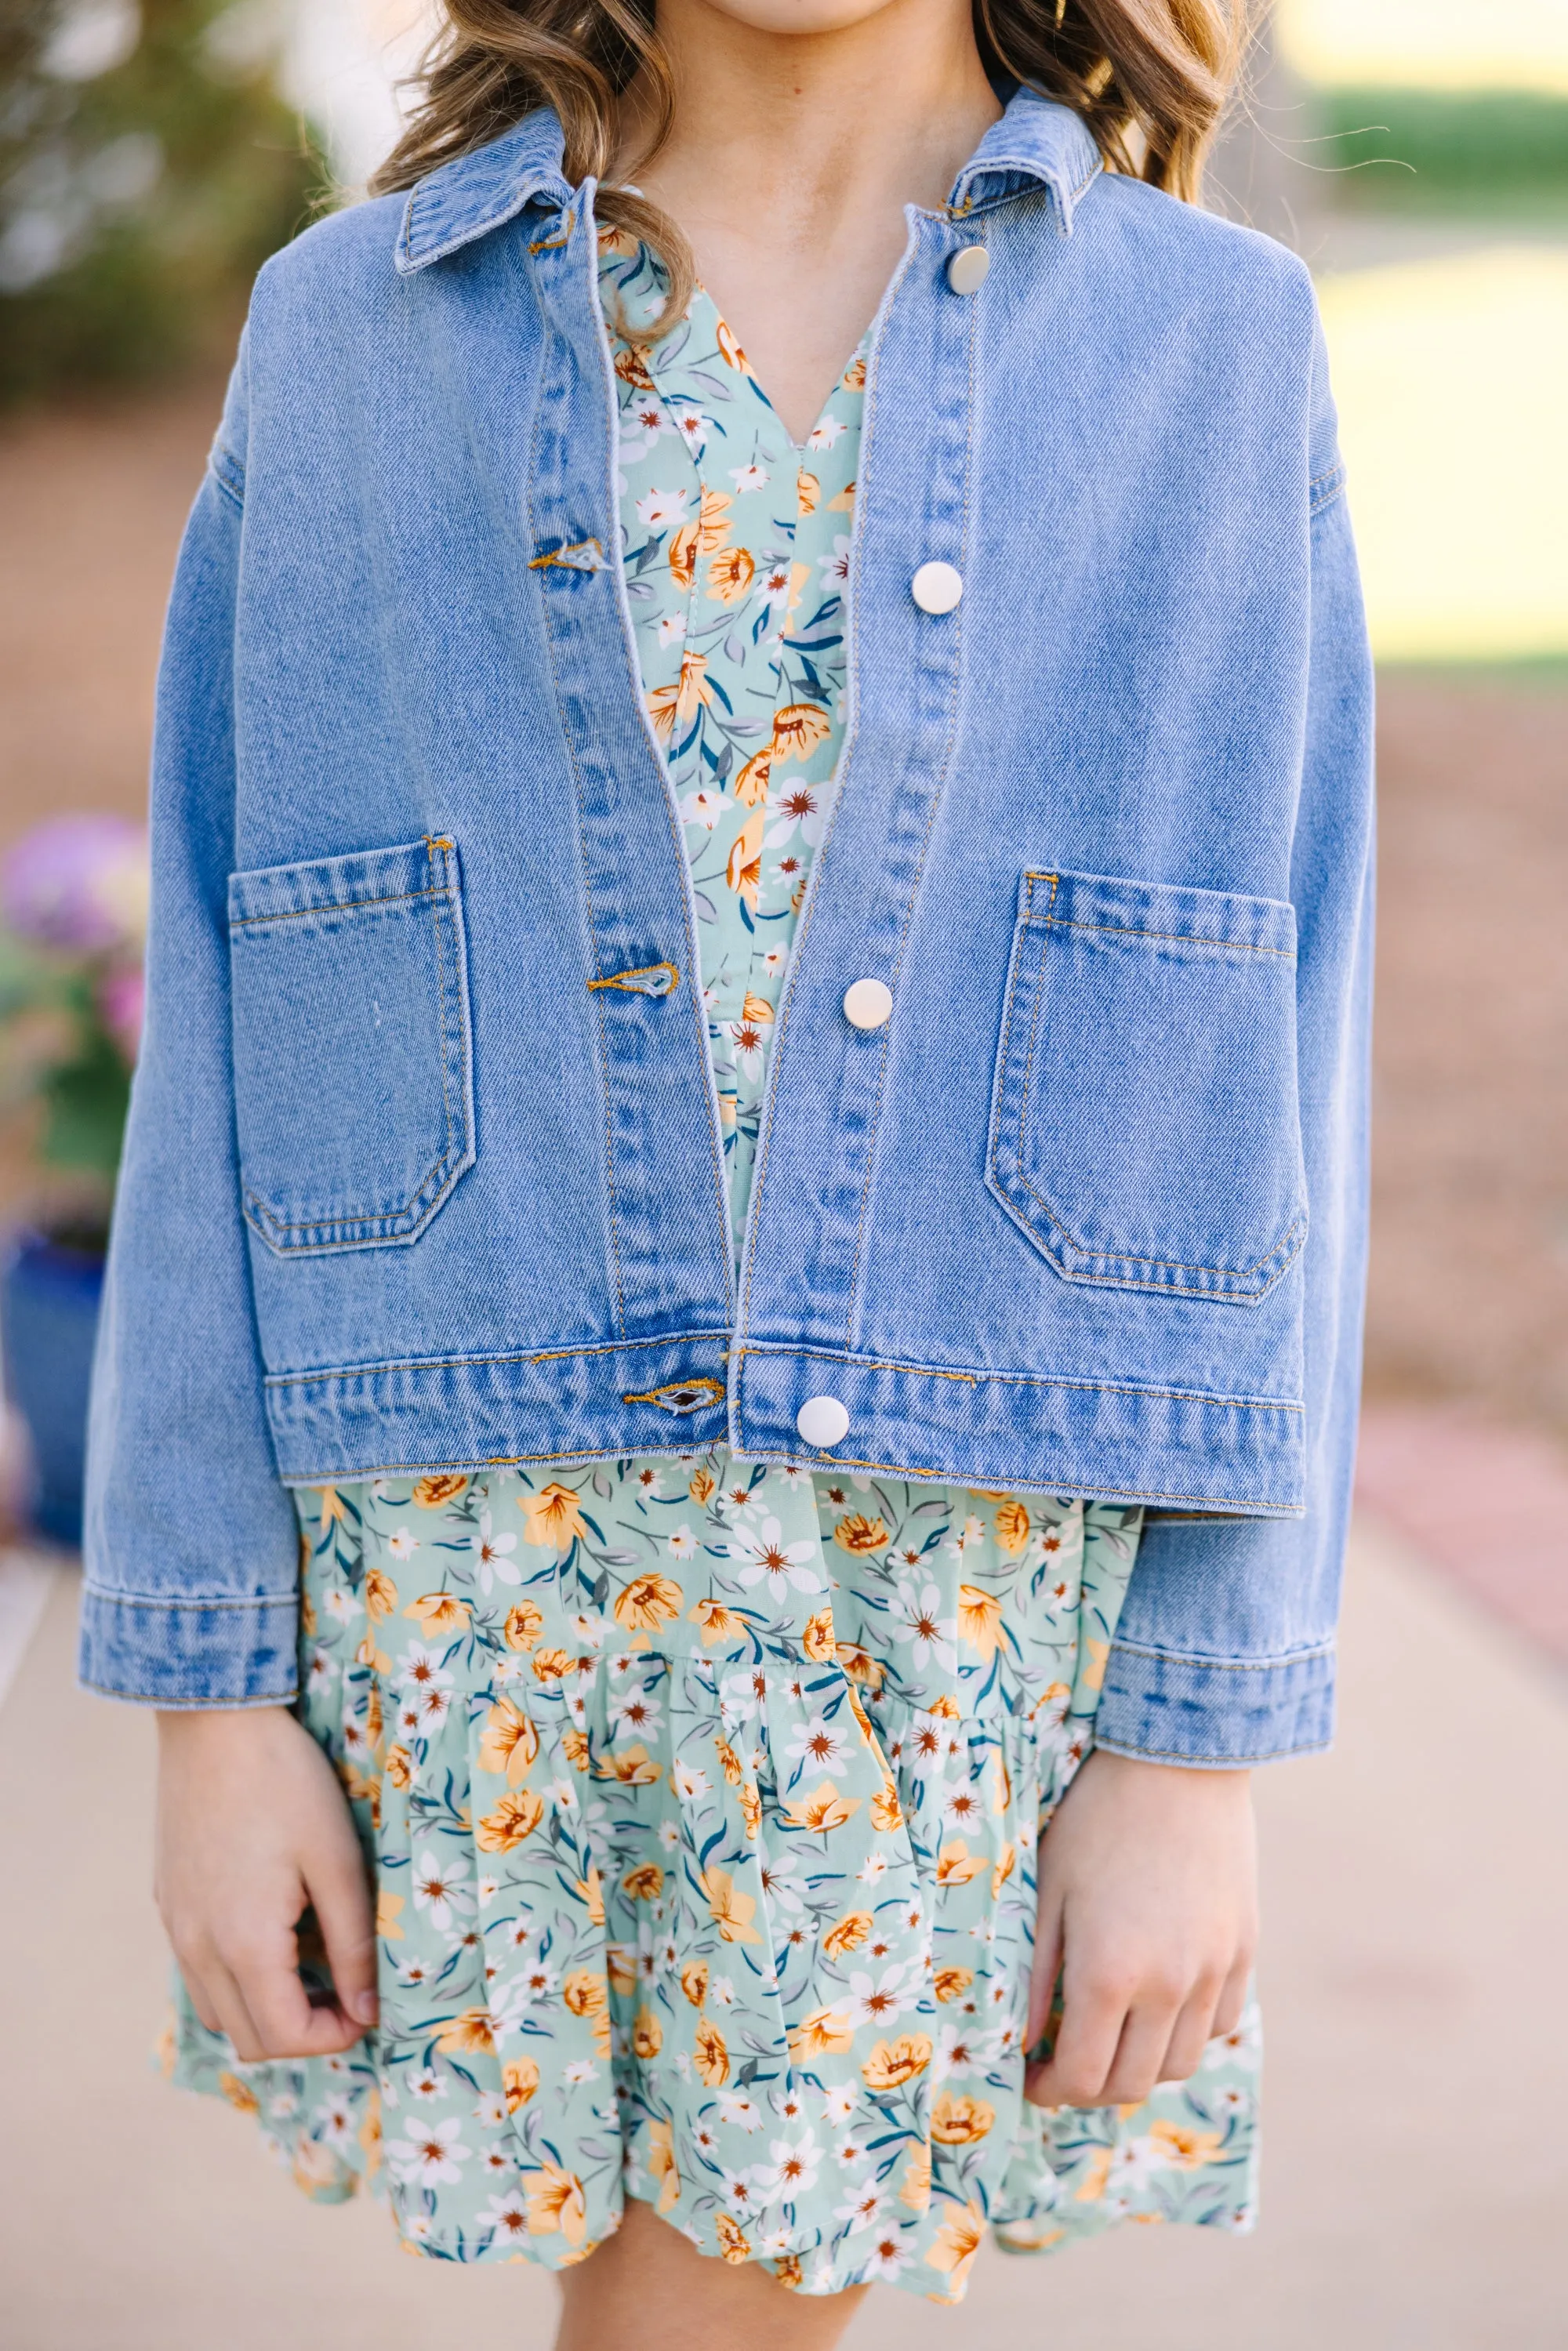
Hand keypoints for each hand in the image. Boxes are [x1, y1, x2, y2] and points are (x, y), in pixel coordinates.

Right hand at [155, 1705, 376, 2061]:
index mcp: (243, 1943)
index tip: (370, 2007)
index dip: (334, 2038)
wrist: (214, 1721)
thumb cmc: (286, 1782)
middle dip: (304, 2031)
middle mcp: (197, 1948)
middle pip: (247, 2037)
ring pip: (217, 2010)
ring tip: (315, 1963)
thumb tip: (366, 2010)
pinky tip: (275, 1930)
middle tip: (349, 1990)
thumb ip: (353, 1943)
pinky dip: (237, 1977)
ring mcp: (176, 1926)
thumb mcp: (337, 1860)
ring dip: (266, 2008)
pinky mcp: (169, 1902)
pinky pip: (199, 1970)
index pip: (283, 2037)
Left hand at [1023, 1747, 1255, 2109]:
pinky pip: (1219, 2023)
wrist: (1180, 1761)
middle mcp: (1168, 1987)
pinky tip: (1160, 2003)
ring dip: (1140, 2064)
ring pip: (1180, 2063)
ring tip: (1111, 2034)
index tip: (1031, 2077)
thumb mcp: (1048, 1891)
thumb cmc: (1096, 1819)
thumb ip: (1035, 1975)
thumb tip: (1022, 2039)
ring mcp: (1213, 1972)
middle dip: (1090, 2088)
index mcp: (1109, 1974)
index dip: (1050, 2090)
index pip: (1082, 2077)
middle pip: (1132, 2084)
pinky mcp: (1244, 1952)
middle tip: (1064, 2063)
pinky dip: (1187, 2032)